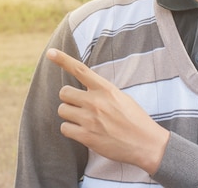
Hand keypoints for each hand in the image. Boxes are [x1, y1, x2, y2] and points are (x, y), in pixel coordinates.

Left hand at [46, 48, 168, 174]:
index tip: (51, 52)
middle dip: (69, 99)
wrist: (146, 144)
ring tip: (83, 120)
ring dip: (69, 114)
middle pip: (64, 93)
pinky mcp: (87, 137)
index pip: (80, 70)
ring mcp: (90, 119)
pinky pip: (65, 128)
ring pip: (62, 110)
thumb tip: (86, 89)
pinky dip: (70, 130)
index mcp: (106, 89)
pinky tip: (82, 131)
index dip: (63, 60)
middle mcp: (96, 102)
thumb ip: (102, 91)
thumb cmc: (135, 119)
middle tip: (80, 106)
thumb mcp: (121, 97)